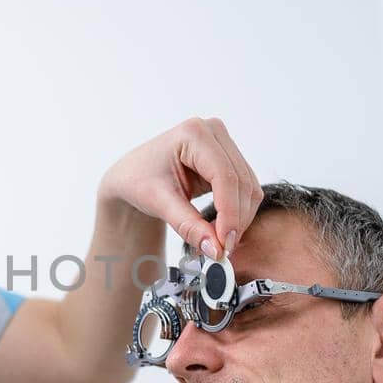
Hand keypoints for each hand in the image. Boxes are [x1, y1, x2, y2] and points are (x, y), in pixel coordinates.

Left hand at [98, 117, 262, 258]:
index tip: (224, 243)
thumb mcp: (159, 203)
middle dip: (235, 219)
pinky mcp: (229, 158)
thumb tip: (216, 250)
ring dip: (239, 218)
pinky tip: (220, 229)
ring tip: (218, 241)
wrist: (133, 176)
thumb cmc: (139, 181)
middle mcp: (213, 132)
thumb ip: (188, 226)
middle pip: (241, 182)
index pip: (224, 176)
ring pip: (248, 187)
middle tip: (222, 249)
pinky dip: (238, 213)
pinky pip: (246, 189)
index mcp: (192, 133)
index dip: (229, 212)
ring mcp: (224, 143)